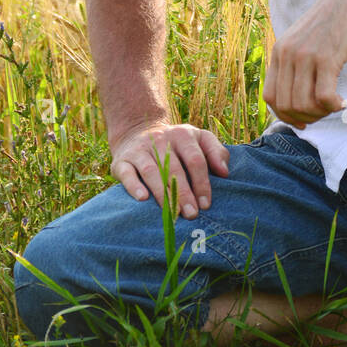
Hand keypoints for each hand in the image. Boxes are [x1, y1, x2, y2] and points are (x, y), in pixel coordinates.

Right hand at [110, 120, 229, 217]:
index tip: (206, 204)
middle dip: (184, 193)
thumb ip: (216, 152)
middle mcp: (161, 140)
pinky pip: (127, 173)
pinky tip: (143, 199)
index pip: (195, 160)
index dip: (201, 183)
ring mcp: (140, 150)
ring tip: (172, 213)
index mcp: (183, 135)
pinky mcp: (122, 160)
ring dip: (163, 193)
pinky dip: (134, 186)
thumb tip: (225, 172)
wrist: (138, 131)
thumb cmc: (177, 144)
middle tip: (192, 214)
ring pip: (151, 172)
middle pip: (174, 169)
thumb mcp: (199, 139)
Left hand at [263, 0, 346, 129]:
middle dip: (304, 117)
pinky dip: (333, 107)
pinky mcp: (327, 58)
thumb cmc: (334, 22)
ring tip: (334, 106)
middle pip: (286, 105)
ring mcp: (306, 56)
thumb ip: (295, 62)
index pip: (270, 97)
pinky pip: (323, 97)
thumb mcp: (304, 40)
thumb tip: (295, 97)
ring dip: (320, 114)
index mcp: (279, 51)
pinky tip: (343, 102)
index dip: (284, 116)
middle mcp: (287, 54)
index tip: (302, 120)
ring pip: (303, 104)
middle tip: (323, 114)